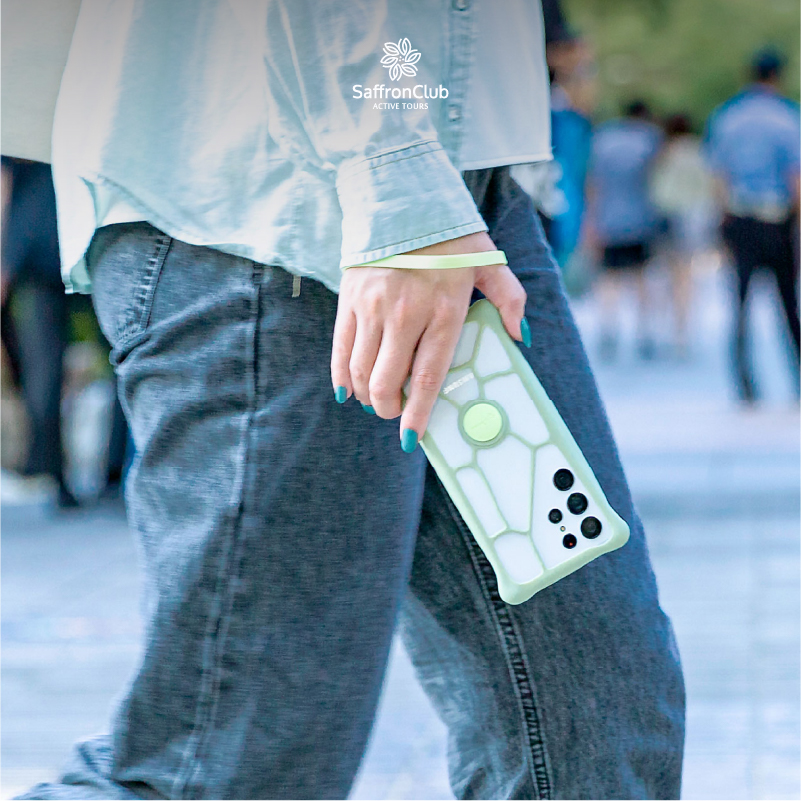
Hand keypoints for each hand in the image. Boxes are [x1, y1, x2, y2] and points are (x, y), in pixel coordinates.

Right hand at [331, 232, 527, 450]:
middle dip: (388, 408)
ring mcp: (373, 307)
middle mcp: (405, 313)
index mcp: (443, 310)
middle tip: (394, 413)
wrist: (403, 201)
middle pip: (388, 380)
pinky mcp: (349, 299)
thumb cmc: (450, 238)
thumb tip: (521, 336)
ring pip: (361, 370)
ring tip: (376, 400)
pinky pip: (340, 348)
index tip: (411, 438)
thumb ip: (510, 299)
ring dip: (367, 395)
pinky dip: (341, 375)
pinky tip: (347, 391)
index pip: (427, 376)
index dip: (417, 413)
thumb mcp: (489, 262)